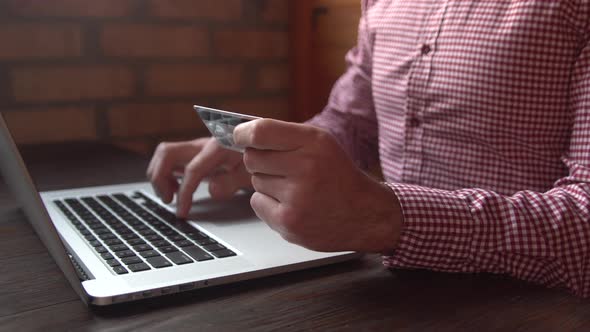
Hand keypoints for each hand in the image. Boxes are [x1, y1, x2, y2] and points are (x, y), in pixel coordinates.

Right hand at [146, 137, 250, 217]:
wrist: (263, 148)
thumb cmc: (259, 161)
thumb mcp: (251, 175)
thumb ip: (232, 182)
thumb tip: (212, 191)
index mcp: (218, 147)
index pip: (192, 170)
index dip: (184, 193)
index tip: (182, 212)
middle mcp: (203, 143)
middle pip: (167, 153)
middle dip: (160, 178)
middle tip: (168, 199)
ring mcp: (197, 147)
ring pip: (165, 154)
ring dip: (160, 175)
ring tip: (170, 195)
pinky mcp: (195, 153)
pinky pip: (171, 159)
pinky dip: (167, 174)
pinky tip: (177, 189)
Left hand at [233, 119, 402, 252]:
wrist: (365, 214)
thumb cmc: (337, 175)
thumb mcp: (321, 144)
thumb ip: (285, 136)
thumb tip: (241, 133)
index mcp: (314, 142)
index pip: (260, 132)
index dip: (242, 134)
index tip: (239, 136)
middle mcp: (306, 167)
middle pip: (252, 158)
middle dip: (261, 161)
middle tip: (282, 168)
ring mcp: (297, 198)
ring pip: (255, 181)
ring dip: (268, 183)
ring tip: (295, 189)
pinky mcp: (289, 222)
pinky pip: (257, 203)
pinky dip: (269, 204)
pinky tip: (292, 205)